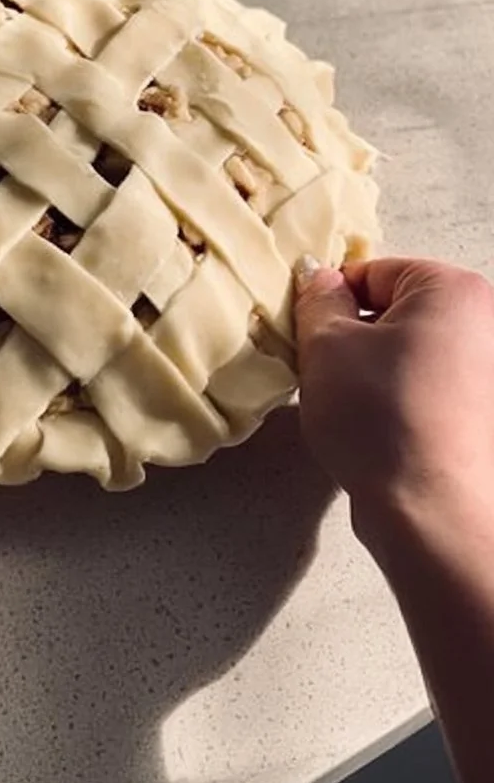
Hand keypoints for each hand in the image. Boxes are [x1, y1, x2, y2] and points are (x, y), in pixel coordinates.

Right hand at [294, 257, 493, 543]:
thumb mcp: (327, 345)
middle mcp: (483, 323)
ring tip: (350, 403)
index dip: (329, 300)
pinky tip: (374, 426)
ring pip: (404, 350)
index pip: (372, 271)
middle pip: (392, 310)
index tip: (306, 330)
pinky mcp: (477, 412)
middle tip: (324, 369)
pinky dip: (392, 397)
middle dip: (351, 335)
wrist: (429, 511)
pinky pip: (420, 385)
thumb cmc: (382, 420)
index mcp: (453, 290)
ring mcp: (484, 371)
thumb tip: (318, 279)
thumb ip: (318, 299)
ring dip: (369, 369)